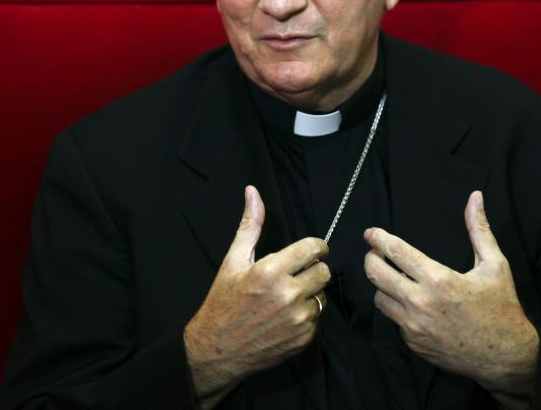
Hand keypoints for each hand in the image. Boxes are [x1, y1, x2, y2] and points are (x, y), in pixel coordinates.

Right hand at [184, 186, 329, 407]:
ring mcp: (297, 319)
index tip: (312, 250)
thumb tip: (253, 192)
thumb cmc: (223, 302)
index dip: (317, 246)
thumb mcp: (233, 261)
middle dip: (313, 269)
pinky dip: (305, 316)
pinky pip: (317, 319)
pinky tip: (285, 317)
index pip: (313, 248)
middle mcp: (288, 294)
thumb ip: (250, 226)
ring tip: (287, 297)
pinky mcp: (303, 338)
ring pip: (322, 295)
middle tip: (296, 274)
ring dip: (310, 294)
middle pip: (323, 271)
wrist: (217, 349)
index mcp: (271, 271)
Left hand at [363, 190, 537, 398]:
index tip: (371, 232)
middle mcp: (421, 303)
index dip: (378, 238)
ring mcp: (414, 326)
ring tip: (393, 277)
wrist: (505, 357)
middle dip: (370, 259)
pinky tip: (411, 303)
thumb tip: (475, 197)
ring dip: (382, 285)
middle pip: (376, 274)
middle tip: (374, 253)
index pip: (396, 252)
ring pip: (380, 298)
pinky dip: (398, 308)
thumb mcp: (495, 265)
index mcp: (439, 279)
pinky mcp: (413, 343)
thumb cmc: (501, 308)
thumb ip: (479, 230)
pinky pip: (394, 320)